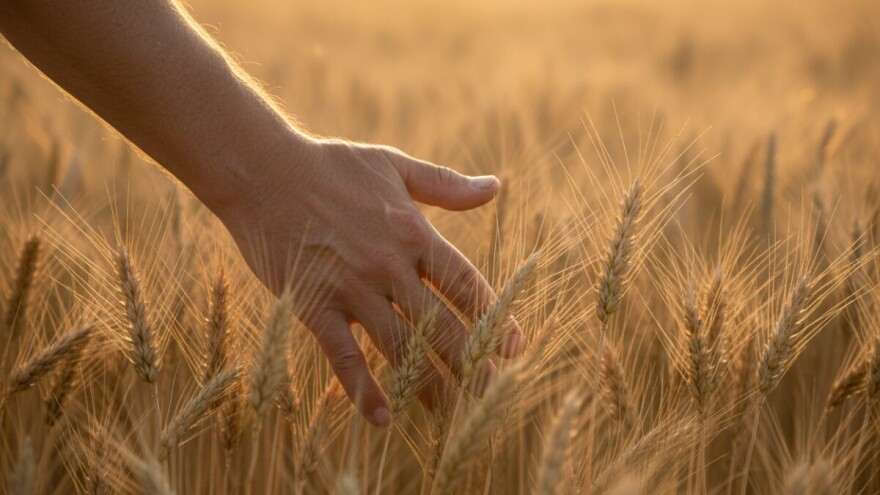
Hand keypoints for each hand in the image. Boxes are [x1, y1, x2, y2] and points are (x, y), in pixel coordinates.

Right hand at [218, 134, 522, 425]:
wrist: (263, 171)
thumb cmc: (331, 165)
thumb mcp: (395, 166)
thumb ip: (446, 184)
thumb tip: (496, 186)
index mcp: (414, 234)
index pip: (466, 286)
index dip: (495, 320)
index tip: (513, 348)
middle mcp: (390, 266)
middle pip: (441, 326)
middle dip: (470, 362)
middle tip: (492, 392)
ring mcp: (351, 289)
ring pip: (400, 348)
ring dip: (428, 384)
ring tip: (451, 414)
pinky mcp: (313, 305)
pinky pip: (343, 356)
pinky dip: (362, 389)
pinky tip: (382, 418)